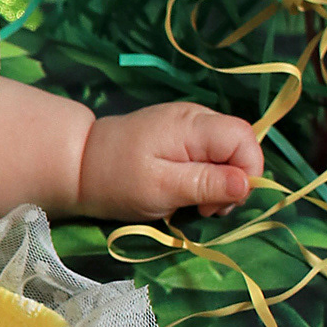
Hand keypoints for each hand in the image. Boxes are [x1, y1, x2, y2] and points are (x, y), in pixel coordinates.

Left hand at [76, 102, 262, 220]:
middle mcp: (195, 117)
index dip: (247, 170)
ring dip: (220, 182)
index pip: (245, 137)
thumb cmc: (117, 179)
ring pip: (227, 152)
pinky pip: (210, 154)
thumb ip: (206, 183)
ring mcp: (188, 124)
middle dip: (233, 181)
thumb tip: (247, 184)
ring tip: (194, 203)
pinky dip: (206, 176)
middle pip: (240, 144)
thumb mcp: (163, 188)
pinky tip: (187, 190)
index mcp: (192, 125)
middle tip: (205, 208)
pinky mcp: (180, 135)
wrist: (78, 164)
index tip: (223, 201)